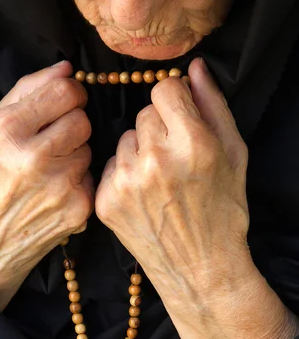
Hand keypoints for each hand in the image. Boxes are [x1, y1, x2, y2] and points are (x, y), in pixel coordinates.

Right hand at [0, 61, 93, 310]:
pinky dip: (78, 184)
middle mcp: (32, 157)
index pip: (65, 91)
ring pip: (89, 150)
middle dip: (72, 127)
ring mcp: (58, 186)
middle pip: (82, 121)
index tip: (66, 103)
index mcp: (6, 130)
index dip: (71, 94)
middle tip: (53, 143)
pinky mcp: (77, 209)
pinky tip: (56, 194)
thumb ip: (26, 92)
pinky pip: (92, 179)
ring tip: (49, 173)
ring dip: (74, 156)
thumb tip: (66, 69)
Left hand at [95, 57, 253, 318]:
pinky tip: (142, 197)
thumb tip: (193, 69)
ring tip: (157, 183)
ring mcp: (125, 183)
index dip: (174, 103)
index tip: (180, 121)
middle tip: (173, 162)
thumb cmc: (223, 212)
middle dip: (158, 129)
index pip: (163, 88)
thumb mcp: (234, 155)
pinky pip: (109, 167)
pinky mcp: (105, 202)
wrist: (200, 269)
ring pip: (123, 140)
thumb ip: (213, 106)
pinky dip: (123, 176)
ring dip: (138, 152)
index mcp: (192, 143)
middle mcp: (154, 159)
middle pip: (142, 114)